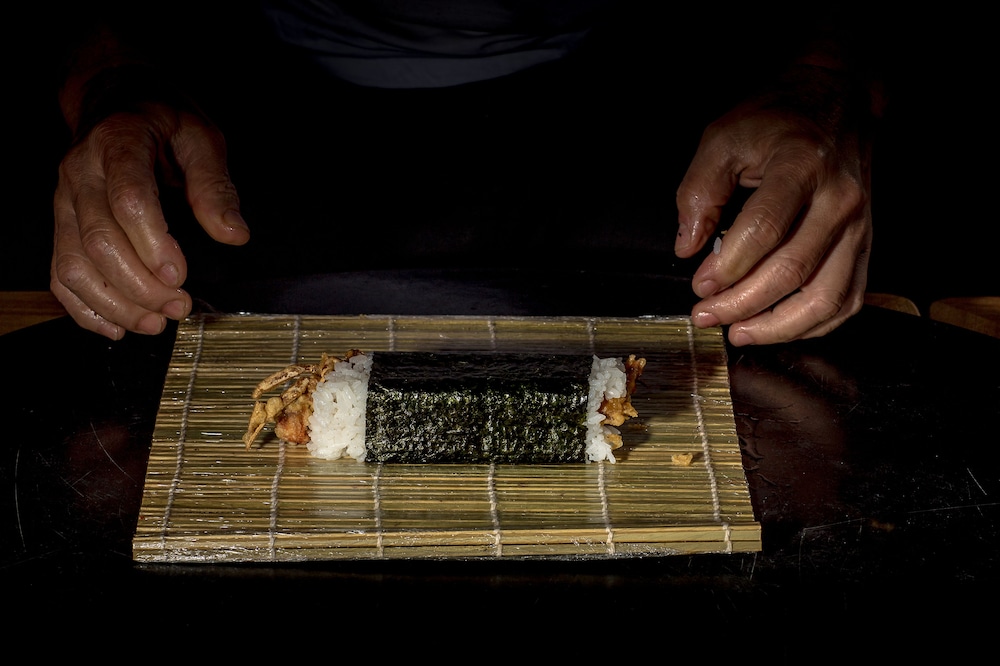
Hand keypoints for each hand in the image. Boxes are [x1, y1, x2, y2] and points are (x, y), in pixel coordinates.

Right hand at [52, 86, 248, 339]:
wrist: (115, 100)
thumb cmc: (164, 121)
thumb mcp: (202, 138)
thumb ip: (216, 186)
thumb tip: (233, 234)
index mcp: (119, 143)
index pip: (128, 200)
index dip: (153, 244)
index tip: (181, 276)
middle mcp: (82, 174)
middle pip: (99, 240)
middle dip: (140, 285)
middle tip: (181, 306)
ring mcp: (65, 202)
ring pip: (74, 264)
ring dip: (116, 303)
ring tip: (157, 322)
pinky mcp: (63, 225)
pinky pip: (60, 274)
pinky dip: (85, 308)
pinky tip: (119, 326)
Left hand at [675, 65, 872, 345]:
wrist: (838, 99)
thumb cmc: (776, 120)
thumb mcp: (723, 137)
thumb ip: (699, 191)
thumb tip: (688, 246)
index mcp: (800, 166)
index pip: (764, 231)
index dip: (727, 267)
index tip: (698, 283)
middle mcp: (838, 199)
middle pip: (791, 270)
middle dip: (742, 303)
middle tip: (705, 314)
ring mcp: (858, 226)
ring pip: (826, 297)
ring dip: (778, 326)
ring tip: (739, 333)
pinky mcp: (865, 245)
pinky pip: (847, 300)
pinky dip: (813, 325)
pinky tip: (778, 328)